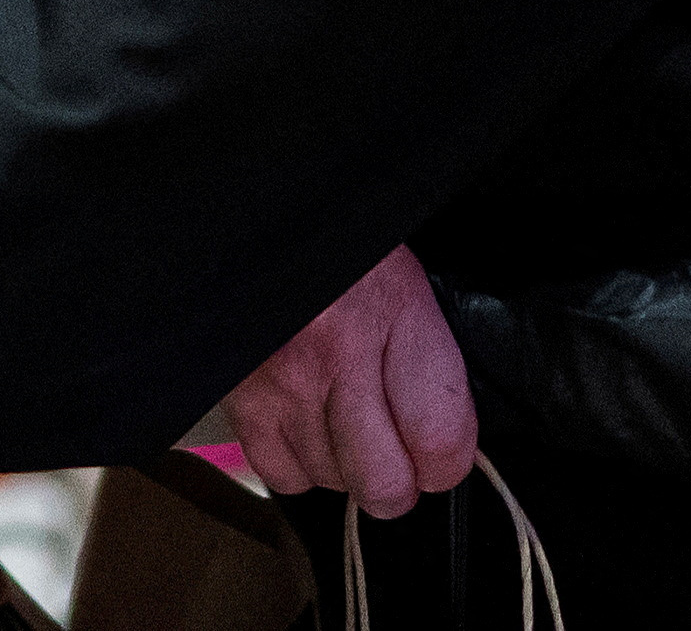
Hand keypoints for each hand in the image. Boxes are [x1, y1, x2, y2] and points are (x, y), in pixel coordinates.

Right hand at [223, 244, 479, 519]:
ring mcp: (283, 381)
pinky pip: (280, 473)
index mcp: (395, 312)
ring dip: (346, 467)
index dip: (449, 462)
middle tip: (398, 456)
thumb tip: (445, 437)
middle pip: (385, 484)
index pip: (441, 440)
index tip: (442, 452)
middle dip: (400, 483)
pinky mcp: (240, 395)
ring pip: (332, 481)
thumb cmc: (338, 240)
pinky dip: (297, 463)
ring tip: (345, 423)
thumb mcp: (404, 277)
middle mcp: (339, 354)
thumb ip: (428, 355)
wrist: (258, 207)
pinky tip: (306, 428)